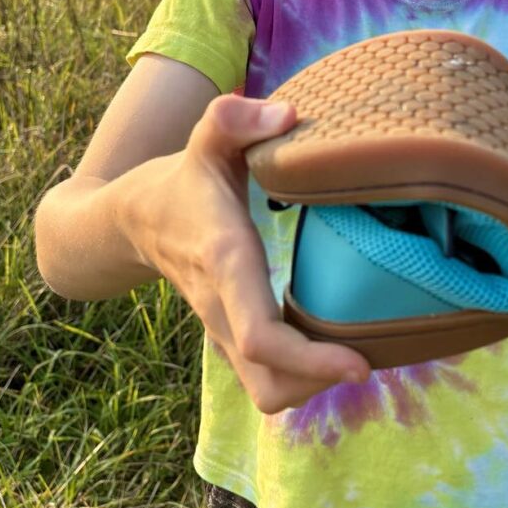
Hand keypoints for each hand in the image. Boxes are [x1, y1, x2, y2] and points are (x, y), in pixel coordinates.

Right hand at [128, 93, 371, 412]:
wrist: (134, 220)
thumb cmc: (185, 178)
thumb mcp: (204, 138)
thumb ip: (235, 118)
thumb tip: (288, 116)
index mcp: (224, 263)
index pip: (258, 334)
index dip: (310, 359)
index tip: (361, 363)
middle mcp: (223, 309)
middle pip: (269, 383)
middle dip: (321, 382)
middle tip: (373, 351)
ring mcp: (225, 332)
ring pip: (269, 392)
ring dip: (316, 384)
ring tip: (361, 348)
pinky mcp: (233, 338)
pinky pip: (269, 380)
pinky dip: (305, 377)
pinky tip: (338, 344)